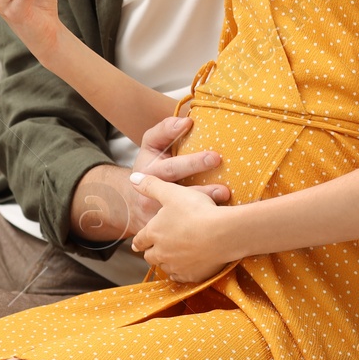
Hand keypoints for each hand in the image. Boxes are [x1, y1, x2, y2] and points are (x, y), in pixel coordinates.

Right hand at [69, 116, 230, 246]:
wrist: (132, 201)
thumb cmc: (149, 167)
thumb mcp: (150, 146)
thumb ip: (165, 130)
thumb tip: (186, 122)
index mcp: (149, 175)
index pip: (172, 169)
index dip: (193, 163)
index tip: (216, 157)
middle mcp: (151, 199)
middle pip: (179, 197)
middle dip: (203, 194)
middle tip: (225, 189)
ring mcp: (157, 220)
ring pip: (182, 220)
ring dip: (205, 214)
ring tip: (226, 206)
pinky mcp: (166, 237)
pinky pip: (185, 234)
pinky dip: (203, 231)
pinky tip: (220, 226)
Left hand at [129, 172, 236, 283]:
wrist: (223, 233)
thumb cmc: (196, 210)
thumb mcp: (172, 192)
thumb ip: (151, 186)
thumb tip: (133, 179)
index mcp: (154, 233)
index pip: (140, 240)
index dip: (139, 240)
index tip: (137, 243)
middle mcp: (161, 253)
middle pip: (150, 256)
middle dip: (152, 252)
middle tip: (155, 249)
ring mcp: (176, 266)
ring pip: (164, 267)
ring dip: (166, 262)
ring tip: (173, 256)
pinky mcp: (192, 276)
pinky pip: (181, 277)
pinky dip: (181, 272)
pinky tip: (186, 267)